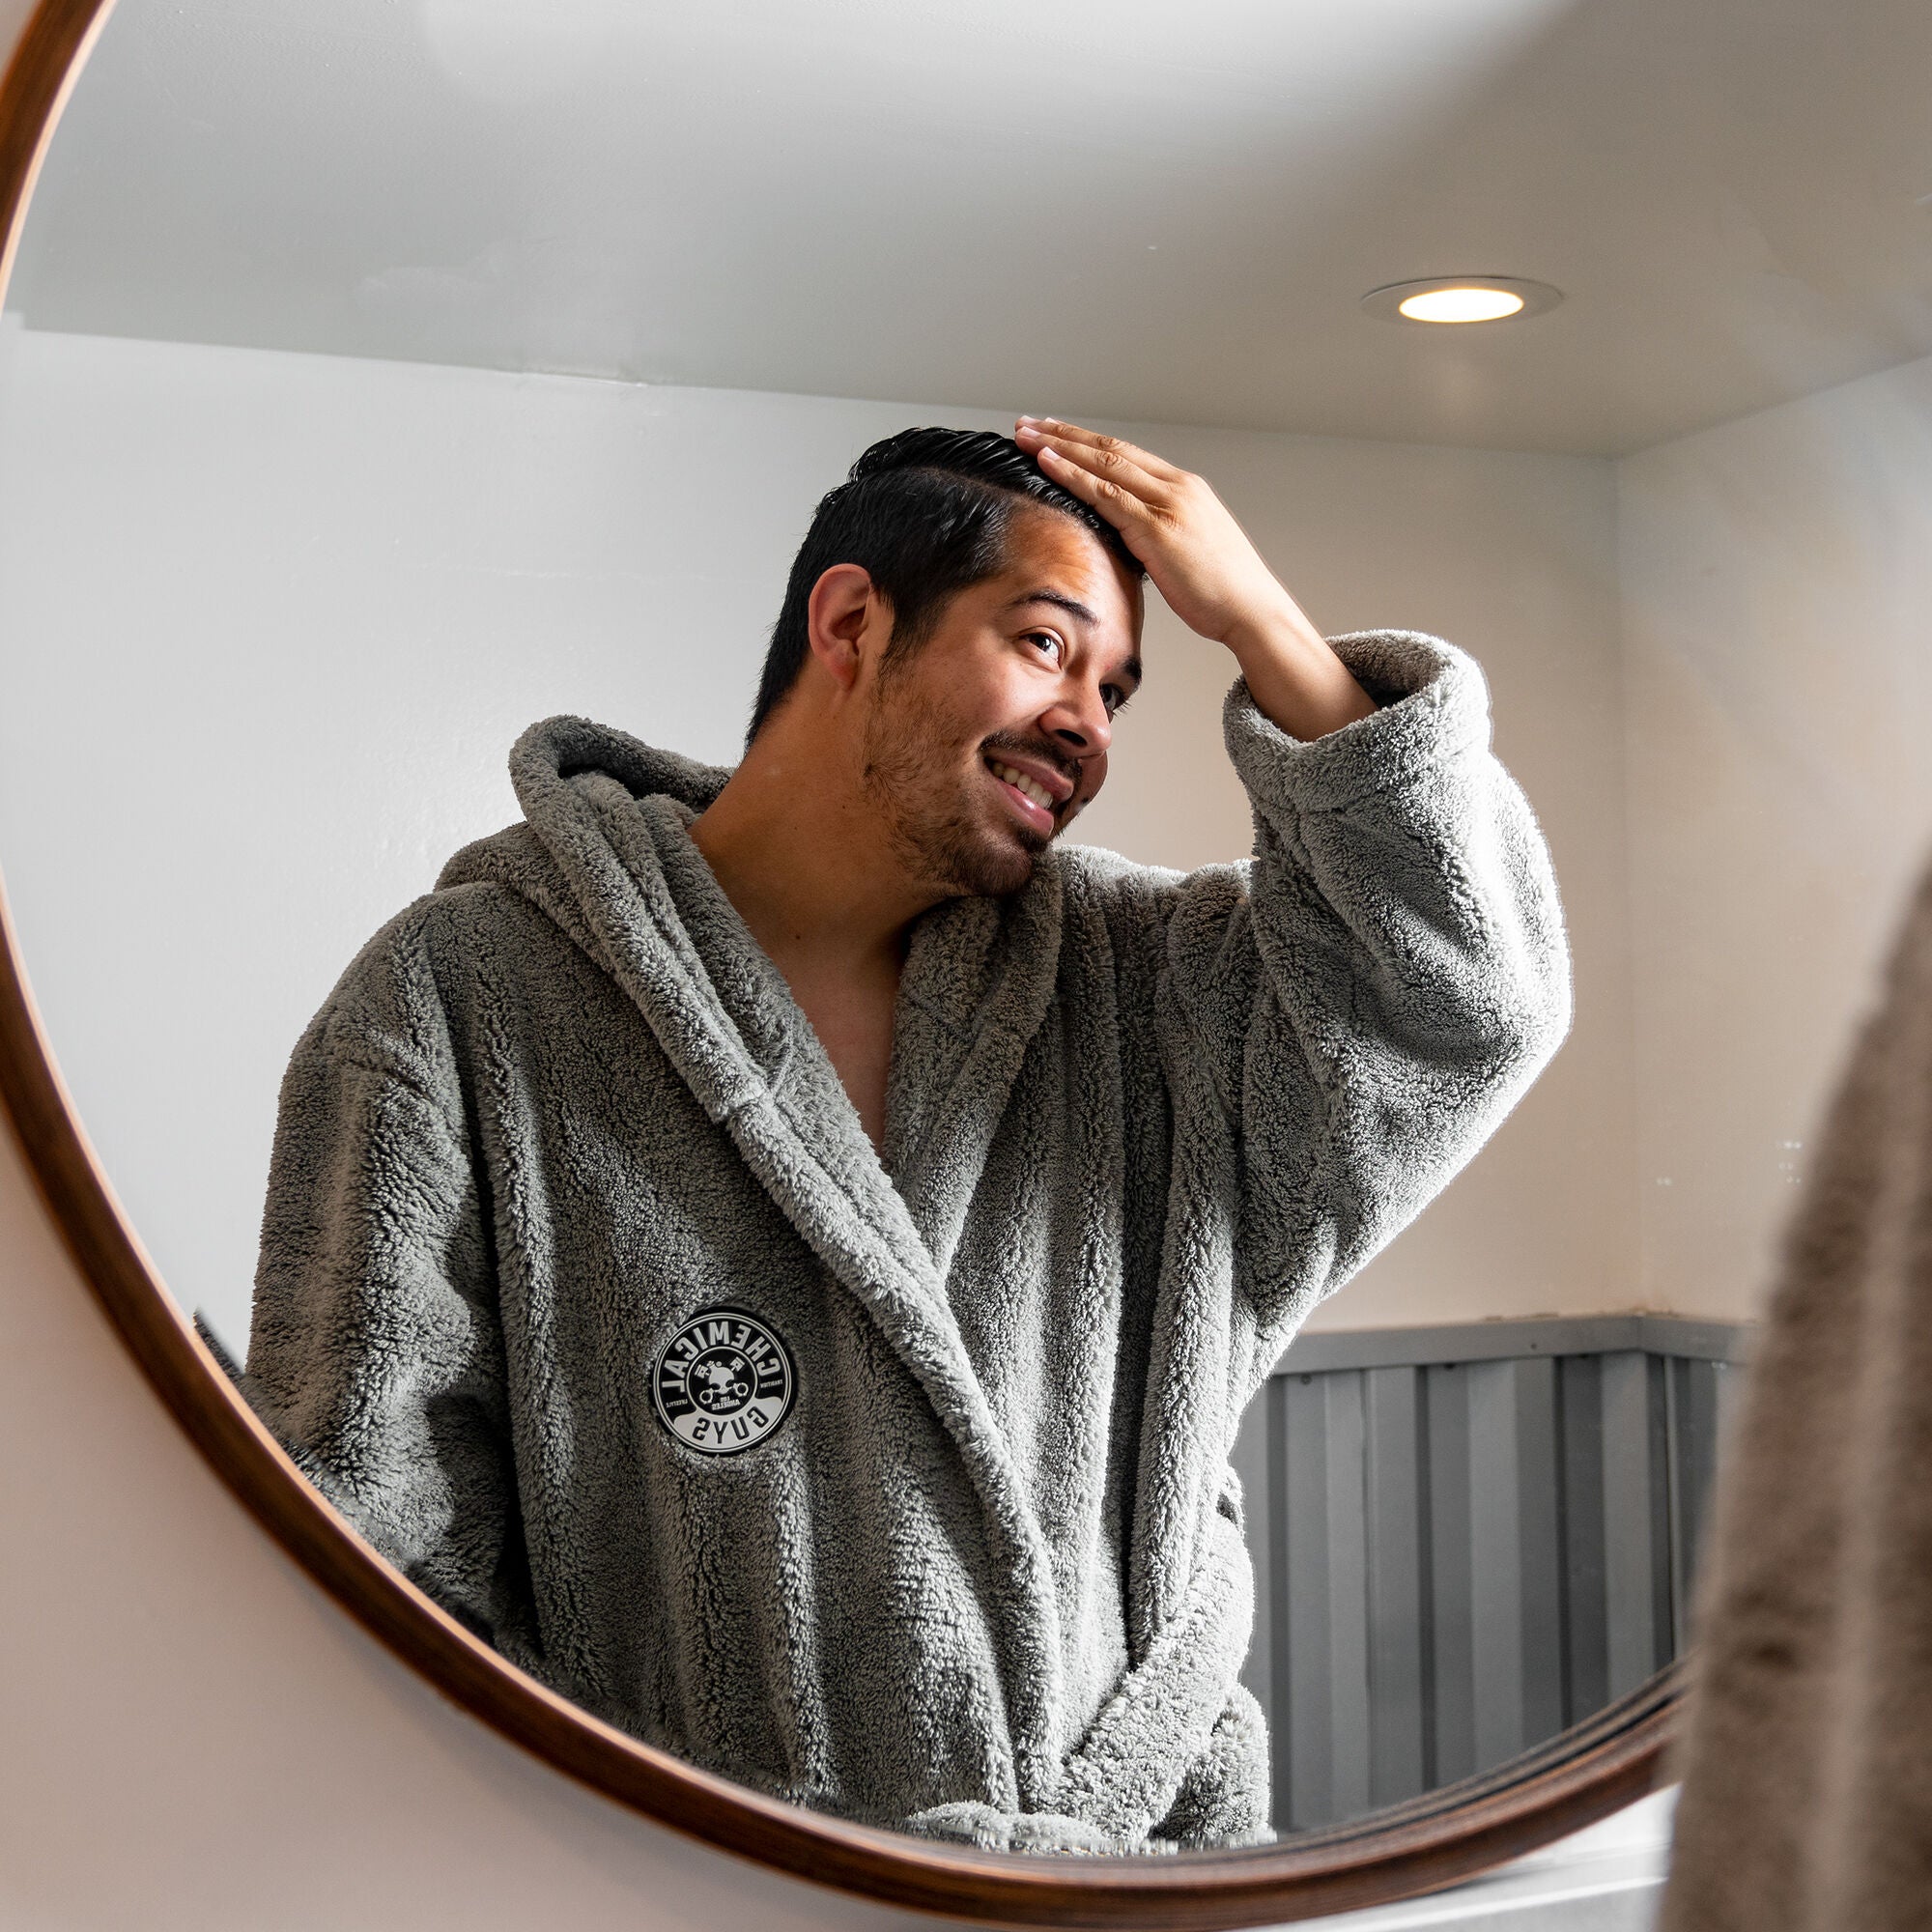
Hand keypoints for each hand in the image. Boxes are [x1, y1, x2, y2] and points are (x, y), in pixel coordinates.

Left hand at [1014, 417, 1295, 650]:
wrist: (1252, 610)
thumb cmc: (1223, 591)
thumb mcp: (1188, 553)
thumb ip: (1158, 537)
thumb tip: (1129, 543)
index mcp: (1185, 489)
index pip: (1126, 454)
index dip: (1086, 441)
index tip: (1054, 433)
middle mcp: (1176, 486)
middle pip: (1110, 448)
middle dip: (1064, 433)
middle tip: (1027, 423)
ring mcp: (1167, 503)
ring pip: (1103, 462)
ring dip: (1059, 446)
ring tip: (1025, 435)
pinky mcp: (1157, 528)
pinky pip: (1105, 493)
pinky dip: (1072, 474)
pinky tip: (1047, 463)